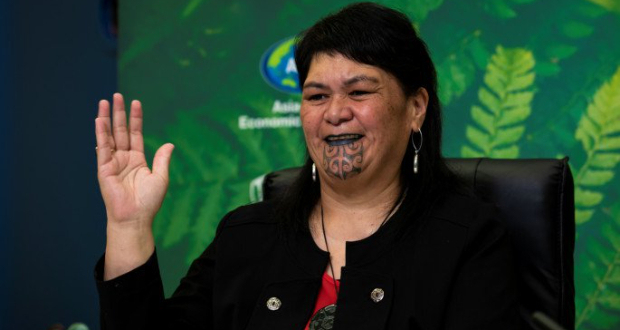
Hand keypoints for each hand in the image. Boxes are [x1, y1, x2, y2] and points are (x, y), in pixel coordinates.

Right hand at [95, 93, 173, 278]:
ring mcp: (113, 163)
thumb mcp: (161, 177)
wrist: (135, 218)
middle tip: (117, 95)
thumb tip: (169, 144)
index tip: (136, 103)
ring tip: (106, 101)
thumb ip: (163, 159)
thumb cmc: (149, 202)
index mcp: (138, 160)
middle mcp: (124, 159)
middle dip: (119, 113)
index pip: (136, 134)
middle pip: (121, 131)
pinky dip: (100, 133)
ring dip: (107, 118)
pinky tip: (99, 120)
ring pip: (109, 136)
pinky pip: (102, 147)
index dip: (136, 119)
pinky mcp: (103, 169)